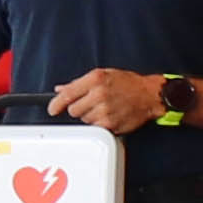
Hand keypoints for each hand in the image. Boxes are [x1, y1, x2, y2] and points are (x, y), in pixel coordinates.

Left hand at [47, 65, 168, 132]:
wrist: (150, 95)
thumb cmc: (128, 84)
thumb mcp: (104, 75)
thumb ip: (80, 83)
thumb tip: (61, 89)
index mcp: (95, 79)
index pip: (67, 94)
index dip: (56, 103)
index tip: (52, 109)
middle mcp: (99, 95)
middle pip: (73, 110)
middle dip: (78, 108)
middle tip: (90, 104)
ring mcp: (105, 111)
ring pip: (83, 120)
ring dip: (89, 116)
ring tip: (104, 108)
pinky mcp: (110, 124)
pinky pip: (95, 127)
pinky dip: (99, 124)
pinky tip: (109, 115)